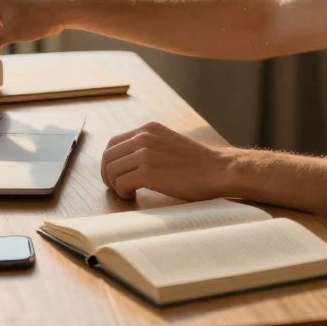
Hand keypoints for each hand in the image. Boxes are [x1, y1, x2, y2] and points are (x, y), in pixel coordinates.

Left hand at [100, 121, 236, 200]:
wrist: (219, 170)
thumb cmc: (199, 164)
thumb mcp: (169, 143)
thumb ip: (149, 146)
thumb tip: (127, 161)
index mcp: (149, 129)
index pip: (113, 143)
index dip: (110, 162)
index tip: (116, 175)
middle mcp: (144, 137)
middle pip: (108, 157)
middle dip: (108, 175)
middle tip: (117, 187)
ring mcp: (146, 154)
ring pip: (111, 171)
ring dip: (115, 185)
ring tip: (128, 193)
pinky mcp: (149, 172)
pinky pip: (121, 184)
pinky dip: (123, 193)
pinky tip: (133, 196)